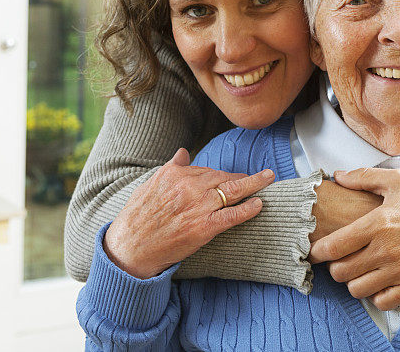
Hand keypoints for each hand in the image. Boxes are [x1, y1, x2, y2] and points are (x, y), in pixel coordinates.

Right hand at [103, 148, 274, 277]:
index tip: (234, 176)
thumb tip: (183, 152)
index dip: (223, 174)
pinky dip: (248, 209)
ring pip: (232, 191)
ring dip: (254, 184)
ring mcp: (198, 207)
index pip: (207, 170)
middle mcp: (189, 187)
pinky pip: (232, 215)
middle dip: (244, 177)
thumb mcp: (150, 185)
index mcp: (175, 174)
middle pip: (223, 177)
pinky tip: (259, 204)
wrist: (130, 247)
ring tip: (268, 179)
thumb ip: (171, 168)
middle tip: (262, 175)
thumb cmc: (138, 217)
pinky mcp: (204, 227)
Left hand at [309, 168, 399, 313]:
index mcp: (378, 223)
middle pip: (341, 272)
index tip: (315, 251)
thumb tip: (338, 176)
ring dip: (354, 282)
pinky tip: (380, 282)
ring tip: (359, 272)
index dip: (318, 251)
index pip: (333, 246)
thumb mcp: (398, 180)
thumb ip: (364, 177)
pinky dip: (377, 295)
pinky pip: (384, 302)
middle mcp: (387, 249)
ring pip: (358, 290)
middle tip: (339, 261)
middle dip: (335, 267)